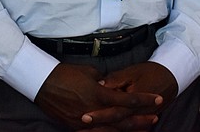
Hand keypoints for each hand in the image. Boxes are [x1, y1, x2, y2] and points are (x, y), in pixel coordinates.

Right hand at [34, 63, 160, 130]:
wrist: (41, 82)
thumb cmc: (66, 73)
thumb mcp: (89, 72)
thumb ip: (104, 82)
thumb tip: (113, 87)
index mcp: (98, 93)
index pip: (126, 98)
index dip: (144, 99)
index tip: (158, 98)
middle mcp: (93, 110)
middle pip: (122, 119)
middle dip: (140, 119)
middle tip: (155, 117)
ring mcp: (83, 122)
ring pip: (111, 131)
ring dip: (128, 129)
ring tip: (142, 128)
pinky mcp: (74, 127)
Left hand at [82, 62, 177, 129]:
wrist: (171, 78)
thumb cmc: (150, 72)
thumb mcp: (132, 72)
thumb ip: (115, 79)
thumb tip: (98, 84)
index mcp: (133, 99)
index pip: (114, 110)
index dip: (98, 114)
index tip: (83, 116)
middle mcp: (137, 112)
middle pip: (115, 123)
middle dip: (98, 125)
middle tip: (82, 124)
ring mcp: (141, 118)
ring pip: (121, 128)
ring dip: (105, 130)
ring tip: (86, 131)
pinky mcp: (143, 120)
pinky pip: (129, 128)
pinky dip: (116, 130)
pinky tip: (102, 130)